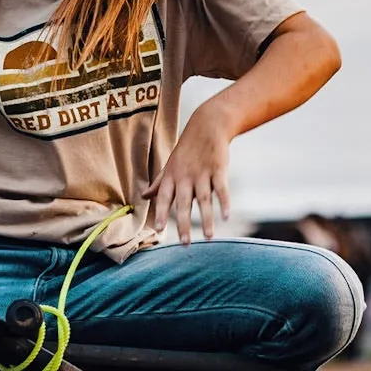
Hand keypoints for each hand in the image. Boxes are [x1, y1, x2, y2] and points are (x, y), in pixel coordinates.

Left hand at [148, 106, 233, 244]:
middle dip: (183, 224)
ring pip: (203, 200)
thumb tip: (144, 196)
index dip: (160, 213)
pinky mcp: (219, 170)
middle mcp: (185, 177)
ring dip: (206, 219)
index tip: (157, 230)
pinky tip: (226, 216)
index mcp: (172, 177)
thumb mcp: (170, 165)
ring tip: (209, 237)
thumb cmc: (187, 149)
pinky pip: (221, 189)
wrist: (207, 126)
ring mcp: (202, 173)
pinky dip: (224, 203)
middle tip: (185, 244)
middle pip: (183, 204)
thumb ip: (159, 183)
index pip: (164, 198)